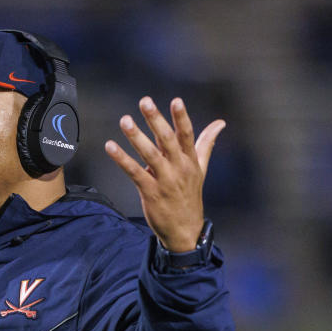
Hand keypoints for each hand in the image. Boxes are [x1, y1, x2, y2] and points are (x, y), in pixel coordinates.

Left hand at [104, 97, 224, 251]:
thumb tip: (220, 123)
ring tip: (125, 121)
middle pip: (168, 140)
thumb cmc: (189, 196)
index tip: (176, 100)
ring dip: (136, 137)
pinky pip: (134, 173)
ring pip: (150, 155)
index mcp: (190, 160)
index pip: (187, 135)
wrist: (185, 230)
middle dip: (156, 120)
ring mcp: (164, 180)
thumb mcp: (200, 169)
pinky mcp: (150, 192)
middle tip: (145, 102)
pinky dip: (122, 159)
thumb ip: (206, 143)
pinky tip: (111, 147)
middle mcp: (179, 168)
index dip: (181, 117)